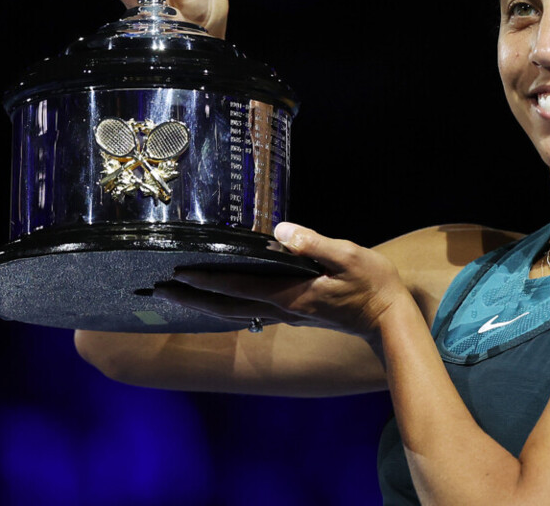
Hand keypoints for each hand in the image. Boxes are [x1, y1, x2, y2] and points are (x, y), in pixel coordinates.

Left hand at [157, 222, 414, 339]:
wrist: (389, 319)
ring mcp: (287, 314)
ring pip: (236, 312)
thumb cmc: (372, 284)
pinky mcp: (294, 313)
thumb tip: (281, 230)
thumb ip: (315, 243)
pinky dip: (227, 305)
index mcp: (291, 295)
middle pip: (228, 307)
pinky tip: (219, 300)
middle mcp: (282, 308)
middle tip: (160, 292)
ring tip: (178, 296)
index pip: (240, 288)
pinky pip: (250, 310)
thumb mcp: (349, 257)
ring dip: (205, 305)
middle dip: (193, 300)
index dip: (208, 282)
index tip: (178, 274)